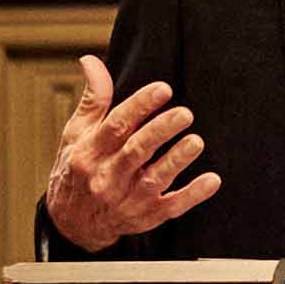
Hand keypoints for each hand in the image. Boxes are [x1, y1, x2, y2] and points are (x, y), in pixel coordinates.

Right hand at [41, 55, 221, 252]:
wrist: (73, 223)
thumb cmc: (78, 168)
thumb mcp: (77, 133)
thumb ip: (93, 99)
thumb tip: (91, 60)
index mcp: (90, 151)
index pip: (115, 126)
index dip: (139, 106)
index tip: (163, 89)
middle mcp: (107, 177)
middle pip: (135, 151)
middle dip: (160, 131)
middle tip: (185, 114)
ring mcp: (128, 199)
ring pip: (154, 180)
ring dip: (177, 160)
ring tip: (196, 142)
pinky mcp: (146, 216)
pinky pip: (171, 207)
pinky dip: (192, 196)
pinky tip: (211, 180)